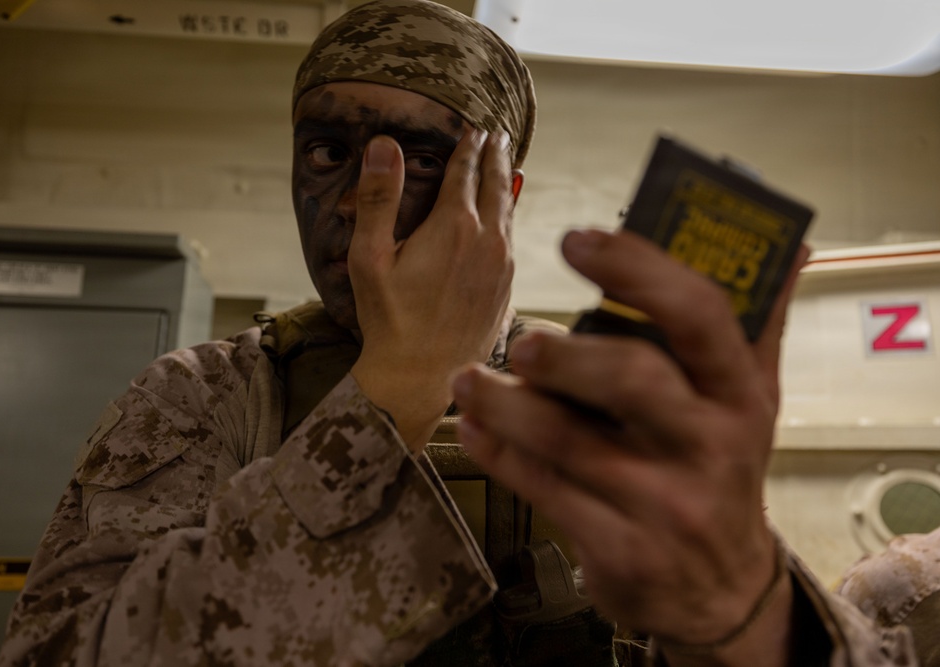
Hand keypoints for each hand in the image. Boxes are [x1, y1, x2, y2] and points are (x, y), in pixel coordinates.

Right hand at [350, 129, 515, 451]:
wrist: (420, 377)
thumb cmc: (389, 320)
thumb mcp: (370, 257)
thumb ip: (378, 198)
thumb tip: (384, 145)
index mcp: (454, 225)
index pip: (466, 170)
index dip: (469, 146)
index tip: (474, 128)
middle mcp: (487, 240)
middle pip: (497, 185)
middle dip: (496, 156)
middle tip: (498, 135)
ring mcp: (502, 266)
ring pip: (509, 213)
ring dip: (506, 185)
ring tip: (506, 168)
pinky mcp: (507, 290)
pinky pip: (512, 242)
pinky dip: (508, 220)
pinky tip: (503, 222)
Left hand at [452, 230, 808, 662]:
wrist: (720, 592)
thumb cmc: (722, 474)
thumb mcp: (751, 404)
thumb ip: (756, 327)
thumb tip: (786, 246)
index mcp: (739, 394)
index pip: (700, 316)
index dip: (638, 269)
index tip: (577, 241)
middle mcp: (708, 445)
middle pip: (633, 381)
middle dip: (566, 356)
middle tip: (520, 340)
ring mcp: (664, 504)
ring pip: (569, 443)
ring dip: (506, 405)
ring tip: (468, 381)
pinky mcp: (620, 548)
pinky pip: (546, 493)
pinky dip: (500, 456)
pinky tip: (474, 430)